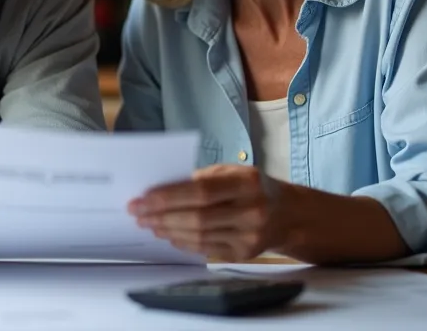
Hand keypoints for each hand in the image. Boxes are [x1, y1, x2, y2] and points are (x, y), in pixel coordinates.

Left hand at [129, 164, 279, 260]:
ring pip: (199, 236)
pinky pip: (206, 249)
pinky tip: (169, 235)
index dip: (168, 197)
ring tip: (150, 224)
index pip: (200, 192)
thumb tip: (160, 189)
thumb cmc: (252, 187)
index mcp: (246, 183)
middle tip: (138, 213)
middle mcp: (251, 211)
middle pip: (197, 218)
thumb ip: (201, 179)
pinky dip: (184, 242)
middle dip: (161, 216)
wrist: (288, 214)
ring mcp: (249, 236)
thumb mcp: (232, 172)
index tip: (142, 198)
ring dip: (169, 230)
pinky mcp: (244, 254)